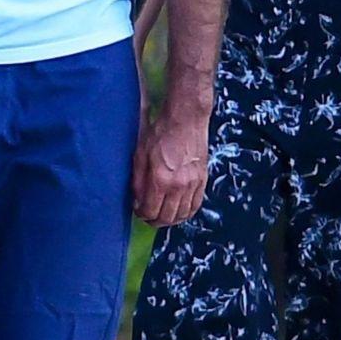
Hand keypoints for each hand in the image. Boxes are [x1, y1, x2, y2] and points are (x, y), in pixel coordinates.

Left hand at [132, 106, 209, 227]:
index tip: (137, 210)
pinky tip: (179, 211)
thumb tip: (137, 201)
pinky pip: (196, 205)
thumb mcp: (140, 155)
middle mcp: (179, 186)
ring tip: (162, 216)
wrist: (186, 118)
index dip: (141, 214)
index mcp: (160, 180)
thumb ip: (138, 181)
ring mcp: (193, 184)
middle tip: (147, 216)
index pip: (150, 211)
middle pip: (167, 217)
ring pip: (183, 215)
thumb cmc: (160, 132)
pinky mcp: (203, 180)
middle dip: (154, 221)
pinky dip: (186, 212)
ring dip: (171, 220)